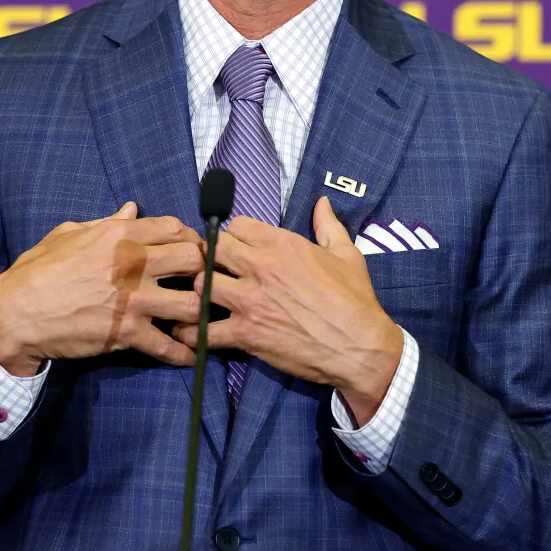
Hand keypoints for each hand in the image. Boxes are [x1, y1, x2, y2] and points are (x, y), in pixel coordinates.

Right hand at [0, 202, 205, 375]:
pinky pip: (167, 346)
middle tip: (200, 282)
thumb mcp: (69, 234)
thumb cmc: (37, 269)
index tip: (190, 251)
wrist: (15, 313)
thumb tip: (131, 209)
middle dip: (202, 270)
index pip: (174, 228)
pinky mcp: (127, 332)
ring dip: (199, 311)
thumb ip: (105, 223)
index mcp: (120, 235)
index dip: (189, 238)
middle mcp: (133, 263)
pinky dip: (183, 354)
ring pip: (192, 303)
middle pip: (194, 260)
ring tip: (198, 317)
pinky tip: (190, 355)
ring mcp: (133, 299)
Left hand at [173, 196, 402, 425]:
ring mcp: (250, 301)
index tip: (235, 250)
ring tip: (202, 299)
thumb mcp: (347, 254)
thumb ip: (328, 225)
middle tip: (214, 271)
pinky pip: (205, 330)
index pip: (236, 226)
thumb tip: (322, 202)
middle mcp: (261, 267)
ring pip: (202, 283)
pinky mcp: (245, 333)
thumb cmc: (355, 300)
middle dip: (210, 258)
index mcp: (283, 244)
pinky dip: (193, 333)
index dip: (233, 237)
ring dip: (200, 290)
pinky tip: (191, 334)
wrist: (359, 347)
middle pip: (212, 249)